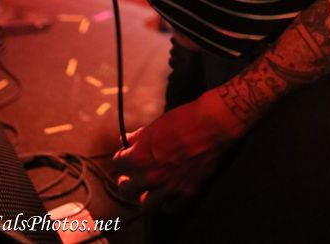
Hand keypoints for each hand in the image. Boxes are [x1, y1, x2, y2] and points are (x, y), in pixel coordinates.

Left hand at [111, 89, 245, 211]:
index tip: (125, 155)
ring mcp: (169, 187)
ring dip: (143, 195)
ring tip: (147, 187)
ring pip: (145, 204)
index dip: (121, 158)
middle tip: (131, 174)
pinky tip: (166, 193)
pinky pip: (169, 208)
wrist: (211, 126)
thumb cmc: (182, 120)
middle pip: (126, 188)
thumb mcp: (155, 125)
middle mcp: (152, 176)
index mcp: (141, 157)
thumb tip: (126, 141)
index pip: (118, 164)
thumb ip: (138, 137)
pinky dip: (165, 203)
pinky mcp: (186, 192)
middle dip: (126, 180)